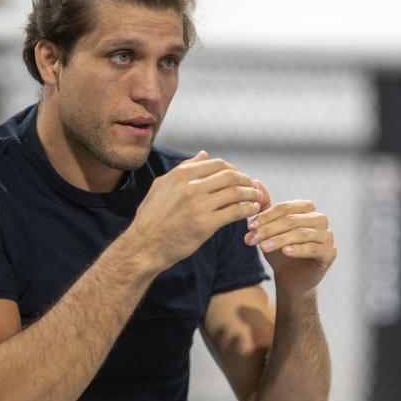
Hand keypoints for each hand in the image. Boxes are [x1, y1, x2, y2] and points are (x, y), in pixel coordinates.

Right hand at [127, 151, 260, 270]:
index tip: (239, 177)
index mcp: (181, 175)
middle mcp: (190, 187)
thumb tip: (204, 154)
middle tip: (253, 186)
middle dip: (246, 180)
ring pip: (236, 192)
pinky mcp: (206, 225)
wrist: (144, 246)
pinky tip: (252, 211)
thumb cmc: (152, 217)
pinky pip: (235, 212)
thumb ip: (184, 169)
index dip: (233, 169)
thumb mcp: (162, 186)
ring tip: (257, 197)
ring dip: (251, 194)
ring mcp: (199, 206)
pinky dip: (248, 209)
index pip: (217, 164)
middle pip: (230, 176)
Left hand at [244, 181, 335, 297]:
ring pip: (301, 234)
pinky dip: (298, 249)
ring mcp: (327, 236)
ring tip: (262, 248)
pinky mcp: (330, 253)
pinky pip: (313, 248)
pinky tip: (285, 252)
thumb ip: (265, 207)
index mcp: (307, 209)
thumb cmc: (280, 251)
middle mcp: (320, 219)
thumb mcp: (269, 229)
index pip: (285, 208)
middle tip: (251, 239)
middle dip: (269, 229)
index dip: (266, 216)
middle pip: (292, 220)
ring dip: (279, 240)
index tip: (249, 226)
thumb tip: (256, 182)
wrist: (290, 279)